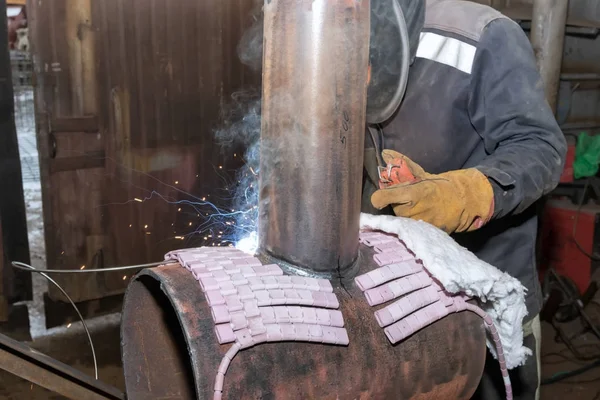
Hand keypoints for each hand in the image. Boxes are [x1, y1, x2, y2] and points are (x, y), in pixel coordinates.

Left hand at [371, 150, 493, 232]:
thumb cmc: (439, 186)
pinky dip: (413, 223)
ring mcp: (420, 224)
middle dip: (397, 204)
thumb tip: (384, 152)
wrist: (464, 201)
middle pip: (392, 209)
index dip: (379, 198)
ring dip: (405, 214)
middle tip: (409, 200)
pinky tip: (422, 217)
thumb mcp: (421, 173)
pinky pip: (411, 228)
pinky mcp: (425, 233)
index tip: (378, 198)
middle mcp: (414, 210)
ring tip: (418, 208)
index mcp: (413, 192)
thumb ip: (401, 164)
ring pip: (401, 219)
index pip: (384, 197)